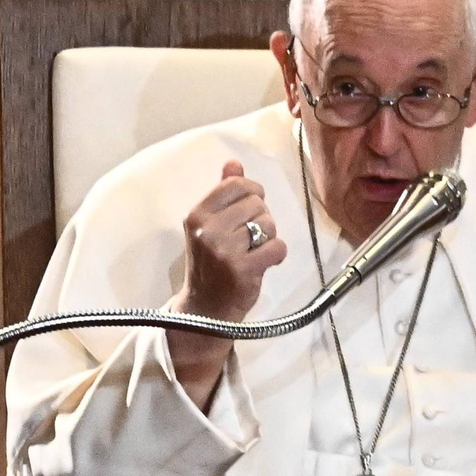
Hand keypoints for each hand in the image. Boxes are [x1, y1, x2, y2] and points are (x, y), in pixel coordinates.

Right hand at [168, 161, 289, 402]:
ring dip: (269, 238)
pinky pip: (277, 247)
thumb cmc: (210, 265)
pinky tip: (263, 263)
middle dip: (261, 219)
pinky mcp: (244, 270)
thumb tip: (234, 164)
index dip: (253, 193)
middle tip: (250, 239)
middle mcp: (208, 231)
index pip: (236, 185)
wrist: (205, 312)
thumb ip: (221, 194)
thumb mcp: (207, 227)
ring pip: (269, 225)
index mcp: (197, 215)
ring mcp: (225, 251)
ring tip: (253, 252)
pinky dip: (277, 255)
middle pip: (257, 204)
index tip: (251, 208)